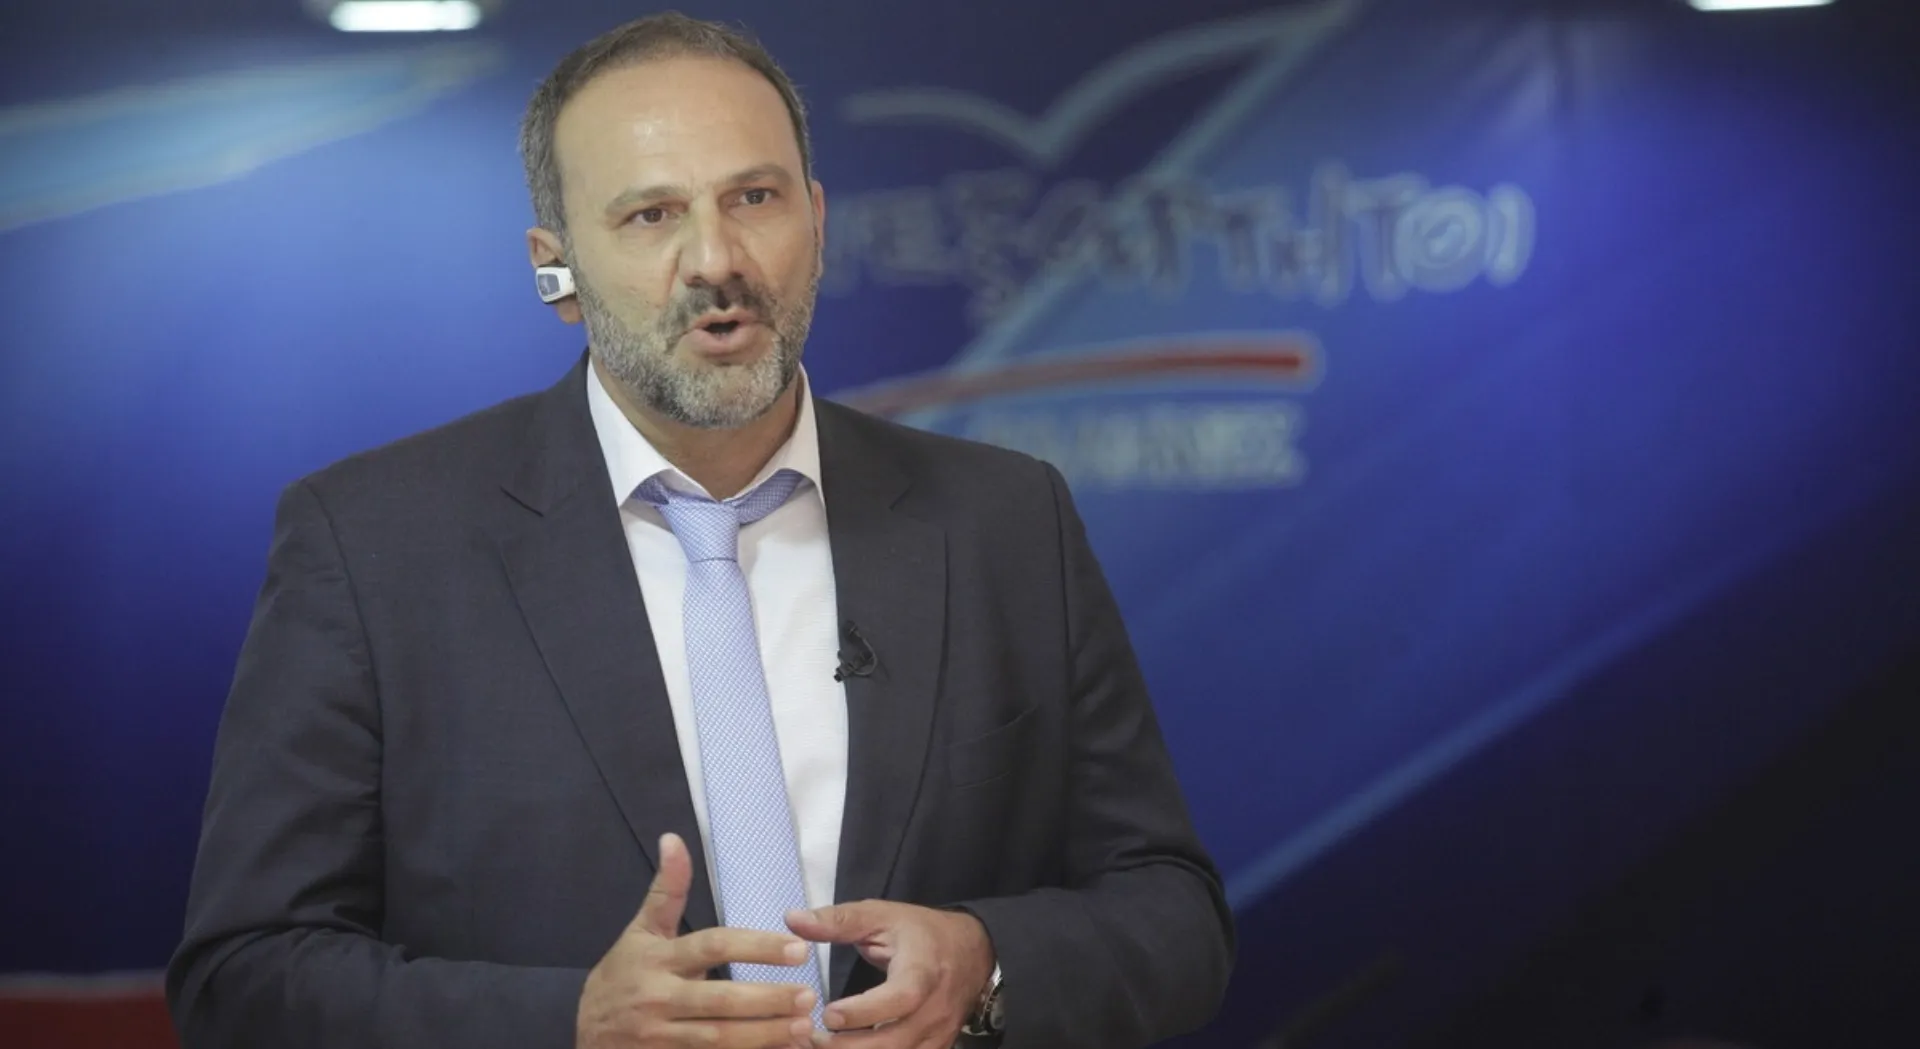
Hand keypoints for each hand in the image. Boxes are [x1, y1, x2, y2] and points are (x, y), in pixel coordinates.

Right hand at [578, 833, 818, 1048]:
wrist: (585, 1033)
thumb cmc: (623, 974)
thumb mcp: (641, 931)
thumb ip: (666, 890)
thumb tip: (673, 838)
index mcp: (659, 959)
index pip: (713, 948)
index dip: (757, 947)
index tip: (798, 948)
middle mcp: (659, 998)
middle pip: (720, 1000)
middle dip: (767, 999)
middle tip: (809, 994)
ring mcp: (661, 1036)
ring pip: (718, 1037)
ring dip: (763, 1034)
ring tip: (802, 1027)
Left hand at [785, 901, 993, 1048]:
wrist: (974, 952)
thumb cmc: (921, 933)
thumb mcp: (882, 916)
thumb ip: (838, 921)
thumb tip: (792, 919)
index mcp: (923, 971)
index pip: (900, 998)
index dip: (864, 1011)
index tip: (828, 1014)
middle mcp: (934, 1009)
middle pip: (895, 1042)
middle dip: (850, 1047)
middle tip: (811, 1040)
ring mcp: (937, 1035)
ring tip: (821, 1047)